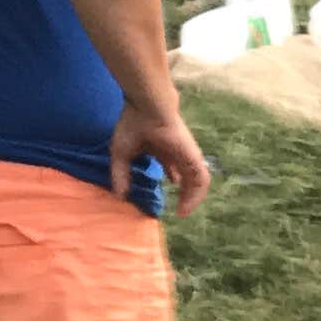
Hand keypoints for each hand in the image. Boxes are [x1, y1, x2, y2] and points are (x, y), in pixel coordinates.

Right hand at [113, 96, 211, 216]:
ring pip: (196, 181)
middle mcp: (177, 153)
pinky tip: (187, 207)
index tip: (173, 186)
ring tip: (183, 212)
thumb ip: (121, 175)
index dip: (174, 177)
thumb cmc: (133, 124)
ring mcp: (187, 156)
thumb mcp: (122, 154)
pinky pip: (201, 181)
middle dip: (185, 193)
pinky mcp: (193, 158)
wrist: (147, 108)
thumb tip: (119, 196)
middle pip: (187, 176)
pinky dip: (196, 195)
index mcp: (163, 149)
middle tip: (181, 210)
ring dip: (192, 198)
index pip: (173, 165)